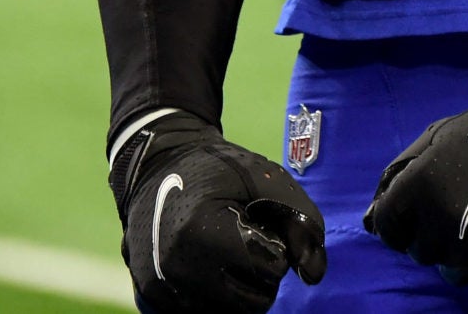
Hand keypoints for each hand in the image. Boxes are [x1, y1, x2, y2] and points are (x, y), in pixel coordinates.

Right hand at [109, 113, 326, 312]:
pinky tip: (209, 266)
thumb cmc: (217, 170)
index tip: (258, 224)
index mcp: (201, 231)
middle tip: (246, 240)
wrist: (156, 168)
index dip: (276, 245)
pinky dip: (216, 297)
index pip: (272, 269)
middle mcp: (176, 267)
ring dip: (240, 288)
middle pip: (254, 301)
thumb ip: (301, 220)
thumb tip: (314, 275)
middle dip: (262, 274)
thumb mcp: (265, 179)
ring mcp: (161, 287)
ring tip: (226, 251)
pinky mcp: (153, 298)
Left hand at [364, 78, 467, 299]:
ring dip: (465, 260)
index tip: (419, 223)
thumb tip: (369, 222)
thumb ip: (400, 174)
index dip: (400, 228)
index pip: (388, 227)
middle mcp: (446, 213)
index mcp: (423, 180)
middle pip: (422, 254)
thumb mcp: (442, 135)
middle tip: (461, 218)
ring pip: (454, 275)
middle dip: (436, 240)